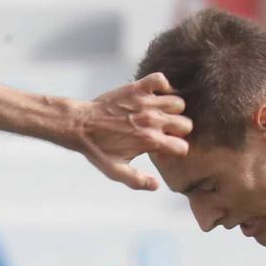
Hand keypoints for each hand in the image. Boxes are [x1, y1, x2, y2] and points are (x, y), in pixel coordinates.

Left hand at [70, 73, 191, 189]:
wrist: (80, 125)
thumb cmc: (97, 149)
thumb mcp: (116, 171)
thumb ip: (137, 180)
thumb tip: (156, 185)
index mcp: (150, 141)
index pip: (182, 147)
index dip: (176, 151)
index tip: (164, 151)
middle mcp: (151, 120)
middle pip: (186, 124)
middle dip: (179, 131)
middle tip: (164, 133)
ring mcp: (145, 102)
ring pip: (178, 102)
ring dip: (172, 110)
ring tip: (160, 115)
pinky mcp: (137, 88)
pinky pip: (160, 79)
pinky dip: (162, 85)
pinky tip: (155, 95)